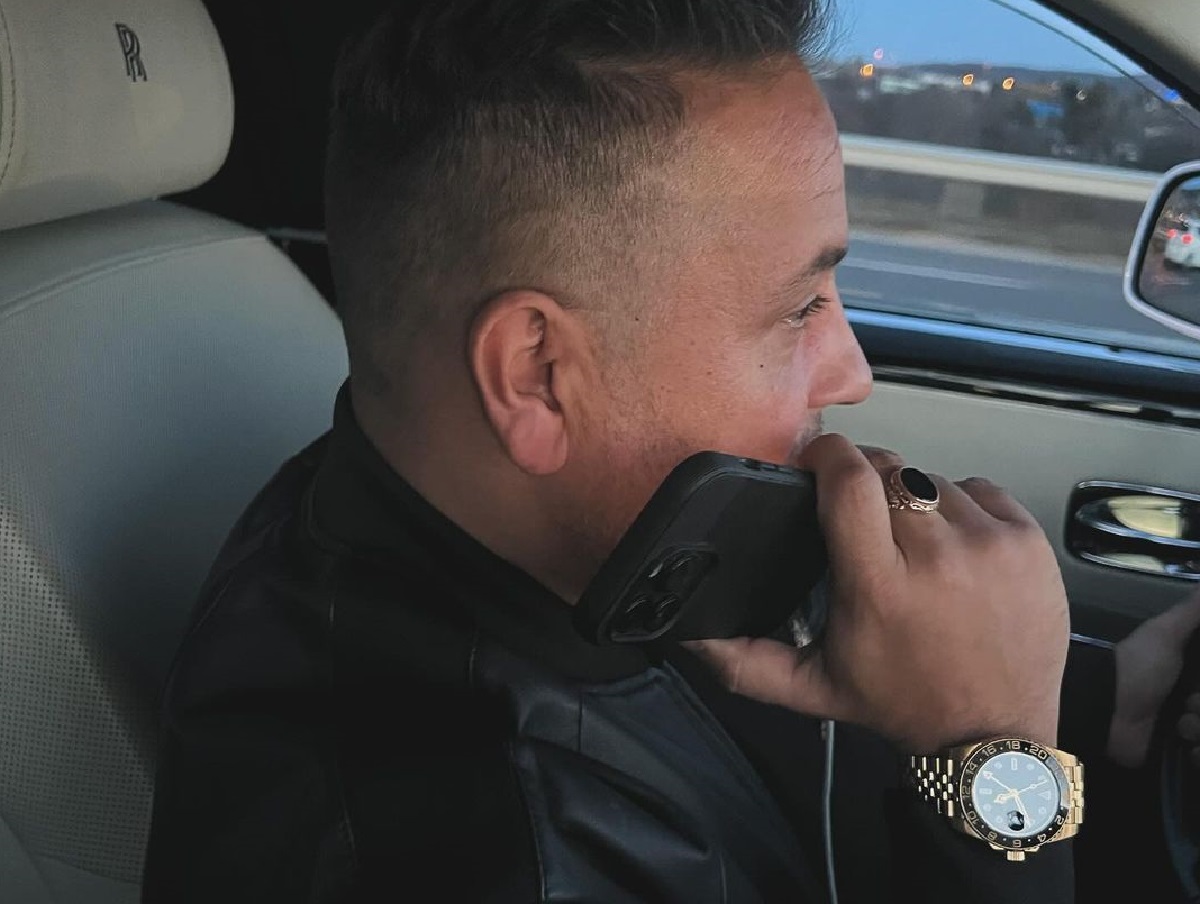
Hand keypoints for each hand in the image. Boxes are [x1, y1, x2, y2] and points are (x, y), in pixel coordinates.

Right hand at [685, 434, 1069, 753]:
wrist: (996, 734)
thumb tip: (690, 637)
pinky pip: (980, 489)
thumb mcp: (813, 688)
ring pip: (934, 479)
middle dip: (867, 482)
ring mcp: (990, 545)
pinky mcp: (1028, 542)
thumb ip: (745, 660)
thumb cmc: (905, 703)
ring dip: (916, 501)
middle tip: (864, 520)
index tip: (818, 458)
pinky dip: (963, 508)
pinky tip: (956, 548)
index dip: (827, 453)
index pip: (849, 479)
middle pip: (889, 470)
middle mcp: (938, 558)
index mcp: (879, 586)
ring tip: (915, 548)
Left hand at [1107, 590, 1199, 768]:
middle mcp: (1195, 698)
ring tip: (1178, 724)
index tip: (1196, 691)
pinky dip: (1196, 755)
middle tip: (1189, 703)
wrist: (1104, 712)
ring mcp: (1189, 728)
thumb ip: (1192, 610)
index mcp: (1197, 671)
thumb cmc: (1136, 668)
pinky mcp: (1179, 755)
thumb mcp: (1165, 633)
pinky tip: (1181, 744)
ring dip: (1199, 728)